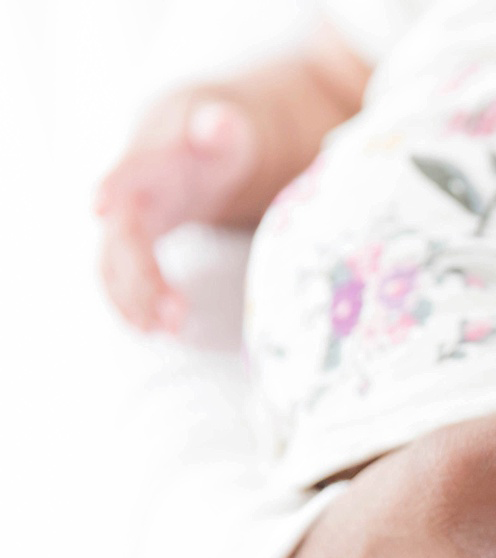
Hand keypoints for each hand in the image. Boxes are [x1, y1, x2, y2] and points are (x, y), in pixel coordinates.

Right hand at [96, 91, 260, 332]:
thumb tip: (219, 121)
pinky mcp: (134, 243)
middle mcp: (131, 192)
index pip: (129, 170)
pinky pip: (122, 276)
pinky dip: (132, 302)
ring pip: (116, 263)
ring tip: (163, 329)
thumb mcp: (227, 132)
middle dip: (141, 275)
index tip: (99, 205)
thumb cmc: (214, 139)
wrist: (190, 141)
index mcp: (153, 160)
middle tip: (172, 315)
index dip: (114, 184)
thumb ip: (222, 129)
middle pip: (123, 236)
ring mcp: (128, 220)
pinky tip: (150, 328)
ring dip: (134, 298)